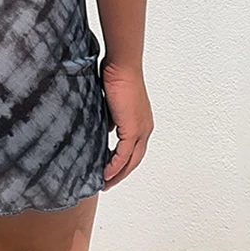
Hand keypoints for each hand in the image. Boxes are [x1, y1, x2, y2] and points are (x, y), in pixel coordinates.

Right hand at [101, 60, 152, 188]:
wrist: (122, 66)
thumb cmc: (116, 76)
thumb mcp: (112, 102)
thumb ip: (111, 117)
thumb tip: (106, 129)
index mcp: (141, 122)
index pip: (133, 148)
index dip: (123, 161)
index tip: (110, 169)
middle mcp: (144, 129)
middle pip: (135, 159)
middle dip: (121, 174)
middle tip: (107, 183)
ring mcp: (140, 130)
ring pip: (131, 160)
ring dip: (118, 174)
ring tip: (105, 183)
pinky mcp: (132, 129)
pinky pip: (123, 154)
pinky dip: (114, 166)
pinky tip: (105, 173)